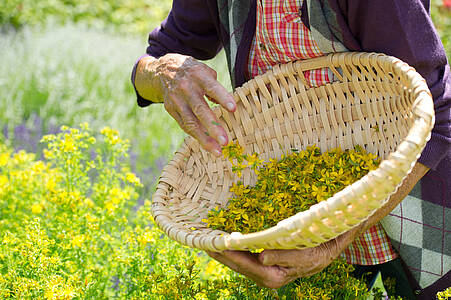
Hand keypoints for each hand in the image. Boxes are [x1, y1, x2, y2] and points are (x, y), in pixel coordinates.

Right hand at [135, 54, 235, 155]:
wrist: (163, 70)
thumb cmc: (193, 73)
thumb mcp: (206, 73)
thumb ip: (217, 88)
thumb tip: (228, 106)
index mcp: (198, 76)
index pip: (212, 88)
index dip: (222, 98)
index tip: (233, 109)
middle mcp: (186, 88)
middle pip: (200, 109)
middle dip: (213, 126)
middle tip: (225, 141)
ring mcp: (177, 100)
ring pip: (191, 123)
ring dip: (204, 139)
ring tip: (217, 151)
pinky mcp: (171, 109)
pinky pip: (185, 125)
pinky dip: (196, 136)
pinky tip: (207, 144)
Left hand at [207, 223, 363, 288]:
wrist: (330, 243)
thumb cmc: (320, 248)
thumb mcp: (306, 254)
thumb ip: (284, 257)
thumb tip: (262, 256)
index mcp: (276, 276)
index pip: (248, 266)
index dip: (230, 255)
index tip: (216, 245)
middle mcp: (268, 275)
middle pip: (239, 265)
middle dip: (221, 255)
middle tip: (204, 242)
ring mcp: (267, 269)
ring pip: (240, 262)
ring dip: (225, 253)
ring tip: (209, 242)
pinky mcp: (267, 261)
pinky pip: (246, 256)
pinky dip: (235, 249)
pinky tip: (227, 242)